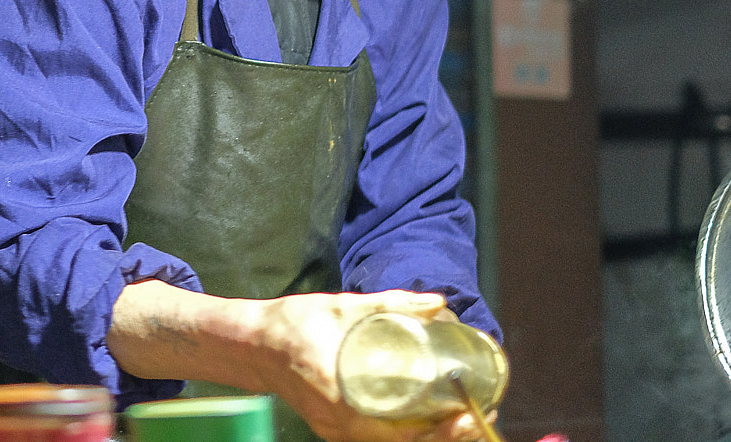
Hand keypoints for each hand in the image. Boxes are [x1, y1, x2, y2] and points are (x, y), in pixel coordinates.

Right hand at [241, 289, 487, 441]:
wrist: (253, 345)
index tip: (468, 413)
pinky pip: (377, 440)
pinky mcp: (334, 430)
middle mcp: (340, 423)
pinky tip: (428, 421)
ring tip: (462, 422)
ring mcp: (336, 431)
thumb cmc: (293, 323)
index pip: (399, 428)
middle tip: (477, 417)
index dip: (438, 428)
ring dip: (428, 438)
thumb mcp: (342, 307)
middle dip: (444, 437)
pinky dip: (406, 434)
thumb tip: (439, 303)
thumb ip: (391, 305)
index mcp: (341, 395)